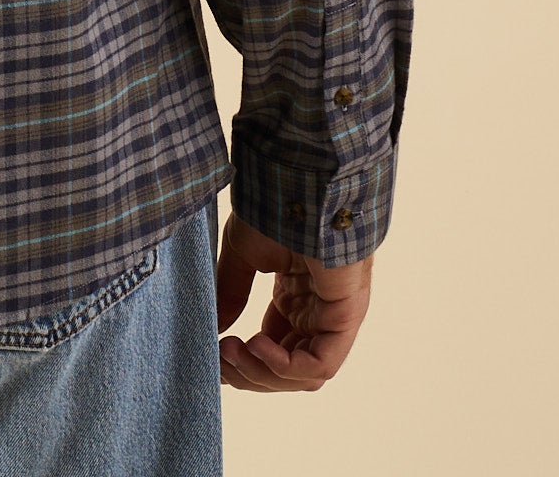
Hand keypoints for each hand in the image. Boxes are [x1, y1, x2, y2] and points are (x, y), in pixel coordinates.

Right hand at [214, 210, 372, 391]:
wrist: (299, 183)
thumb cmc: (274, 208)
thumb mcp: (244, 255)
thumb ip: (232, 292)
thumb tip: (215, 328)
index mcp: (297, 299)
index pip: (275, 350)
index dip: (245, 361)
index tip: (212, 354)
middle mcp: (317, 314)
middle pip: (288, 370)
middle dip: (249, 373)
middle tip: (218, 361)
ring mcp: (334, 318)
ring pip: (303, 375)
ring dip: (263, 373)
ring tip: (231, 352)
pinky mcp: (345, 317)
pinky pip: (320, 364)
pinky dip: (285, 367)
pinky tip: (256, 345)